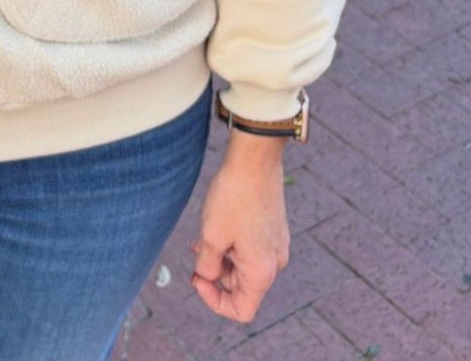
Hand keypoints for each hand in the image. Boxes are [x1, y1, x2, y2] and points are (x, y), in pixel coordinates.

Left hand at [189, 132, 290, 321]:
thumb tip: (208, 276)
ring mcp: (276, 245)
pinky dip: (231, 244)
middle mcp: (274, 263)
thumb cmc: (233, 197)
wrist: (255, 159)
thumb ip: (208, 267)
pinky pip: (250, 248)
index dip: (214, 301)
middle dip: (215, 274)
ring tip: (202, 237)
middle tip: (194, 252)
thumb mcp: (211, 236)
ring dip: (221, 257)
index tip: (196, 277)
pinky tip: (214, 226)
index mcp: (262, 272)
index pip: (242, 310)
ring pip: (243, 265)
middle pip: (241, 287)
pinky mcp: (273, 229)